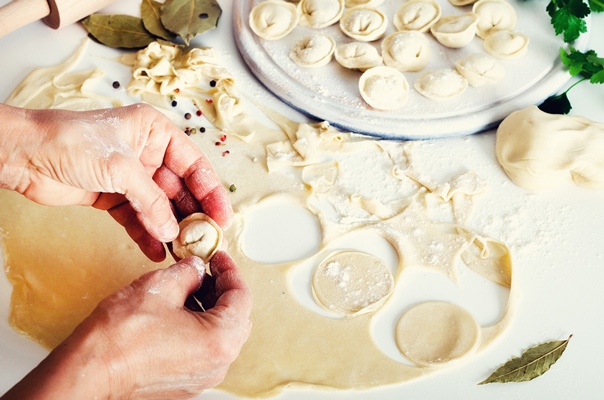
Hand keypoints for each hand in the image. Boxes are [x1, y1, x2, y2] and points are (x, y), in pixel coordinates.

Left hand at [0, 103, 232, 260]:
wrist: (24, 154)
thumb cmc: (70, 142)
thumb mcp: (121, 168)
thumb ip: (151, 201)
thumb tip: (172, 231)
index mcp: (155, 132)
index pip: (194, 164)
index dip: (210, 191)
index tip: (222, 216)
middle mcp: (147, 153)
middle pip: (179, 188)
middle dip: (190, 215)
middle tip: (204, 240)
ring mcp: (130, 176)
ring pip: (159, 207)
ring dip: (169, 229)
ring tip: (182, 252)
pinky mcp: (113, 197)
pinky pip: (137, 218)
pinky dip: (146, 235)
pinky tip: (157, 252)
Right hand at [1, 253, 252, 399]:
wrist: (89, 371)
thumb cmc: (121, 336)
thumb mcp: (160, 286)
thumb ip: (188, 272)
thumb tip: (196, 268)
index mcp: (220, 339)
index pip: (241, 296)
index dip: (230, 270)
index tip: (218, 258)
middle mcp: (218, 363)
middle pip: (236, 317)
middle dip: (221, 289)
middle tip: (204, 270)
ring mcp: (202, 376)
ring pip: (220, 334)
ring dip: (209, 308)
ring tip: (187, 287)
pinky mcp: (186, 382)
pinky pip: (204, 349)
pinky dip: (198, 327)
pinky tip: (178, 311)